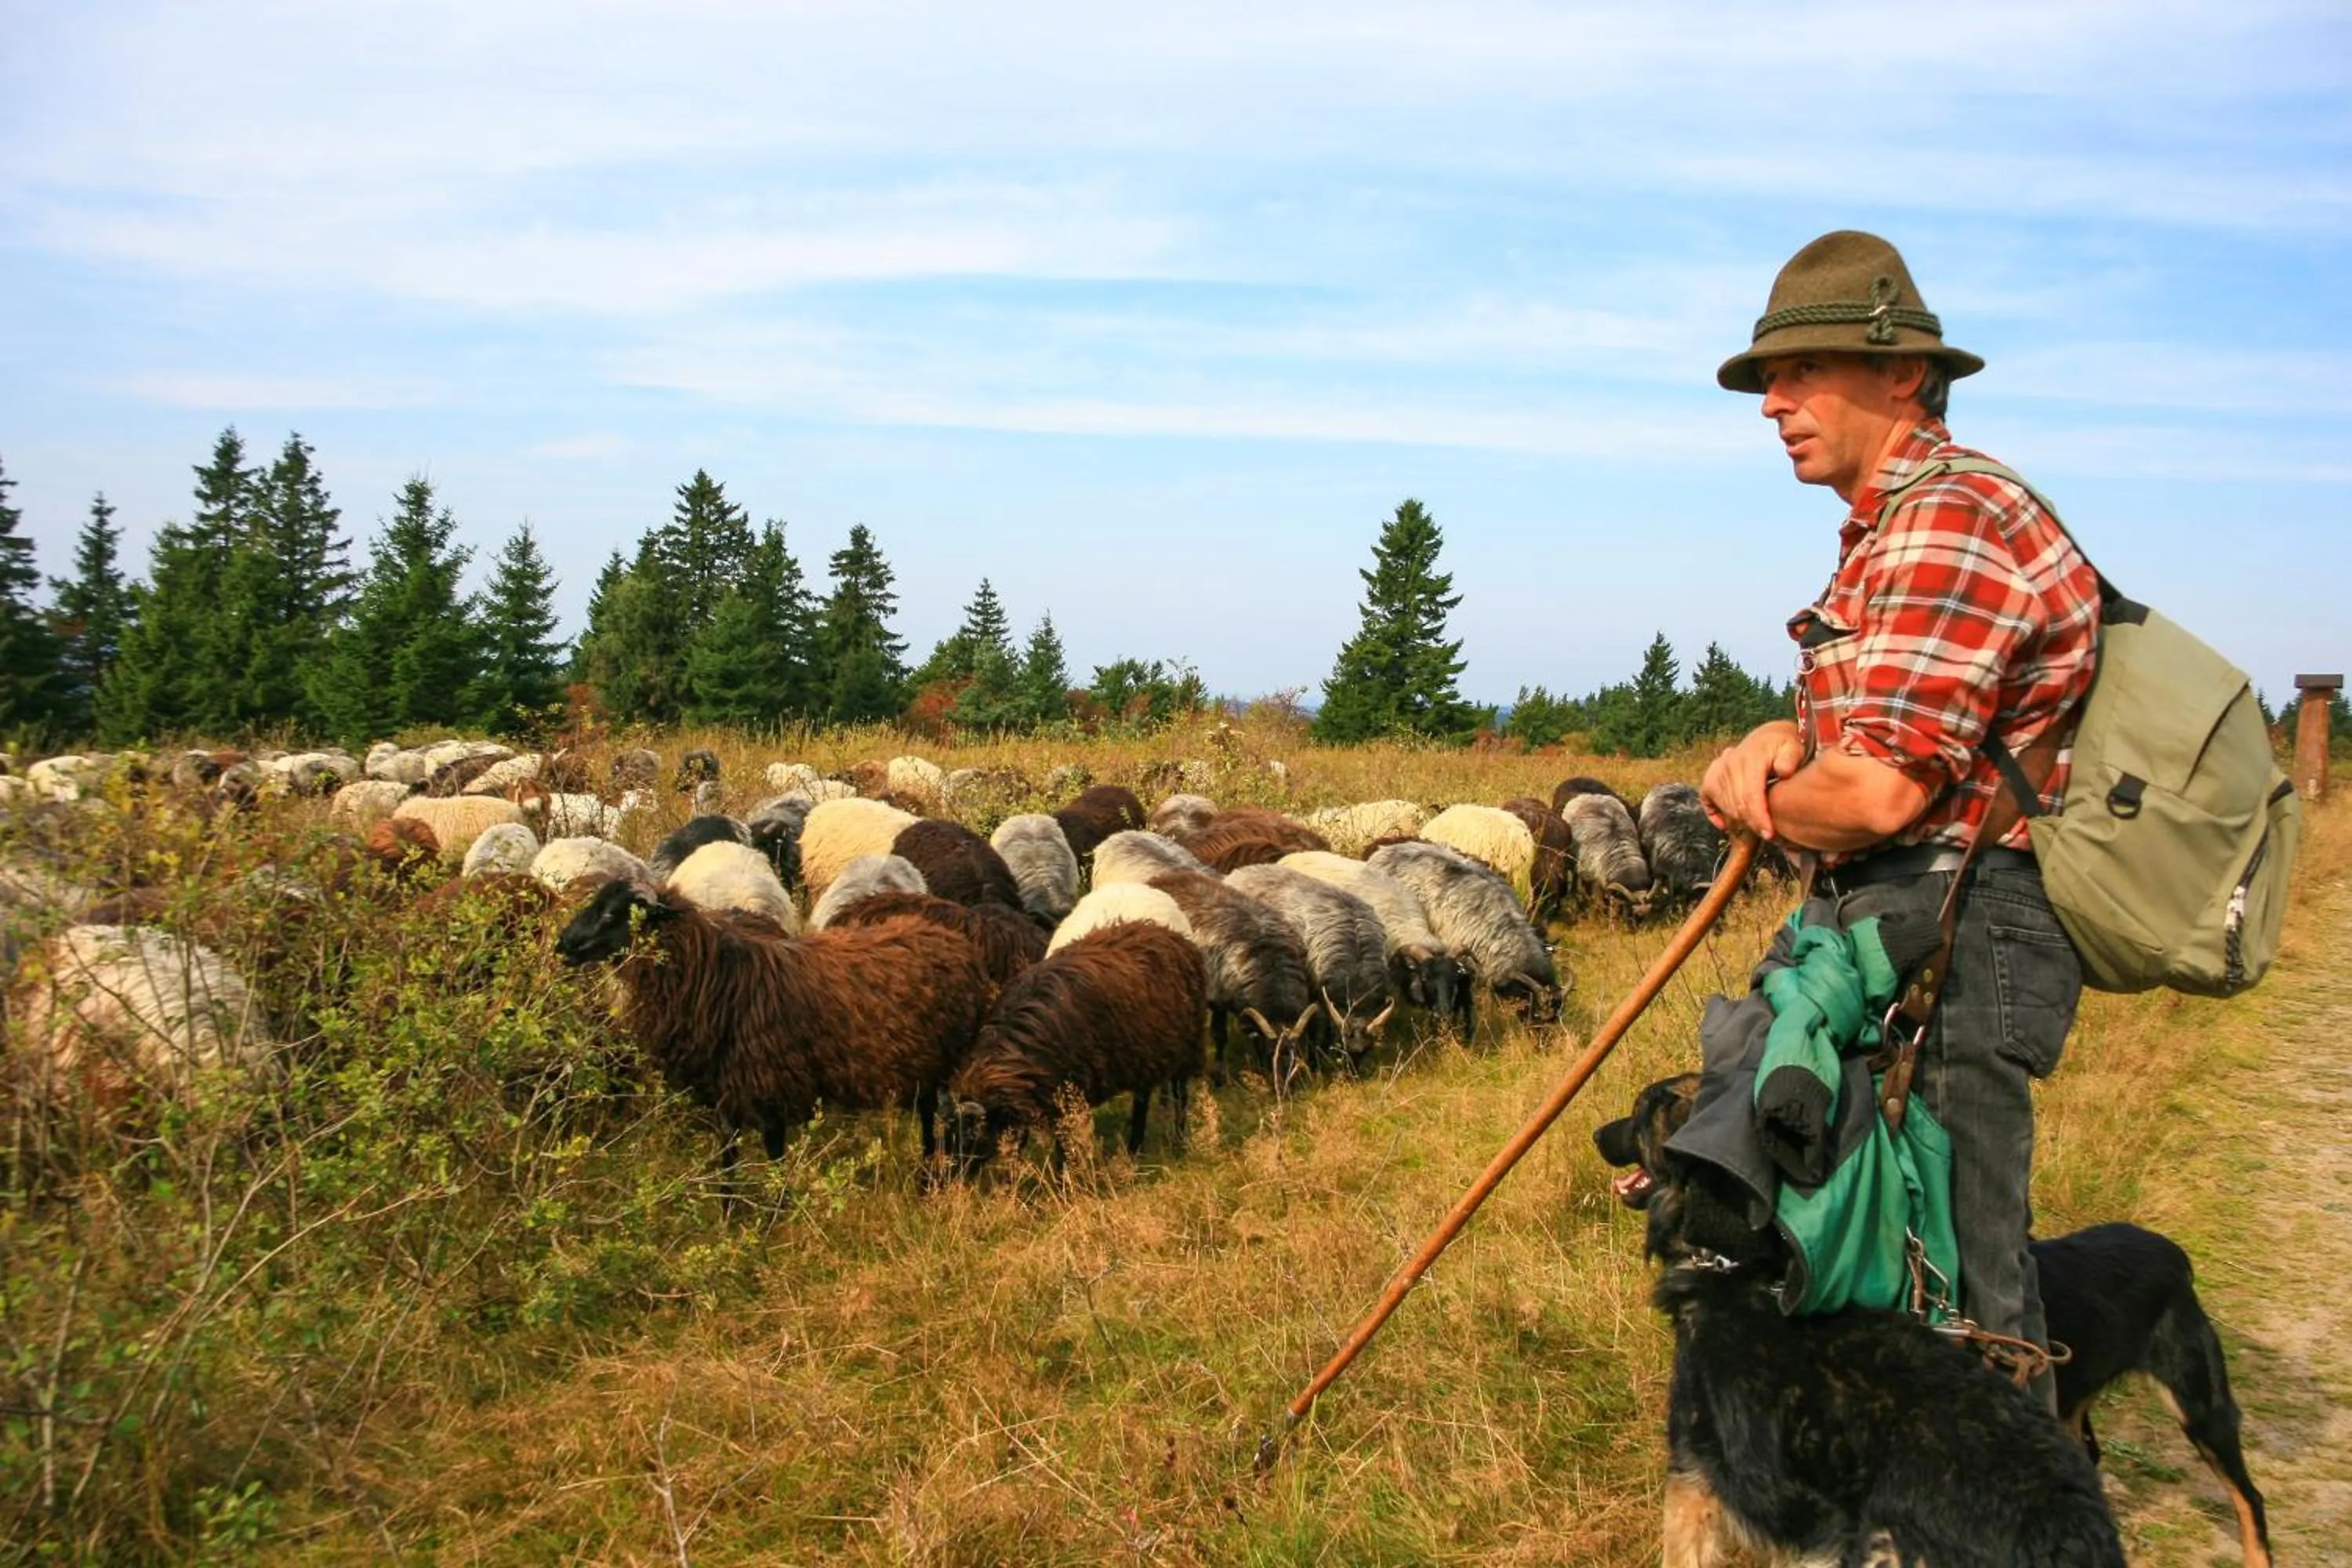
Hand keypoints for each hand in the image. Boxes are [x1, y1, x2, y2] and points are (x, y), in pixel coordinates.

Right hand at [1702, 721, 1804, 840]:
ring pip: (1725, 805)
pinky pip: (1707, 801)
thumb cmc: (1784, 747)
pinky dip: (1715, 814)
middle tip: (1768, 834)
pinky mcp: (1710, 778)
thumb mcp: (1793, 748)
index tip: (1769, 833)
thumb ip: (1790, 759)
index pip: (1750, 794)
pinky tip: (1725, 824)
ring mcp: (1716, 771)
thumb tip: (1783, 771)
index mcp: (1749, 758)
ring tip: (1757, 826)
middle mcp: (1728, 764)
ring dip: (1740, 820)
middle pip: (1736, 804)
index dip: (1758, 817)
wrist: (1768, 738)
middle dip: (1752, 823)